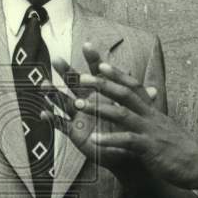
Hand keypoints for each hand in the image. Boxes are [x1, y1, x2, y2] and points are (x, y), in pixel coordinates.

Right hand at [40, 43, 159, 174]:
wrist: (125, 153)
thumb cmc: (127, 129)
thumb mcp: (134, 116)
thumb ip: (139, 103)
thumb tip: (155, 90)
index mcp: (102, 94)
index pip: (96, 73)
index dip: (93, 60)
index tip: (88, 45)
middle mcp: (87, 101)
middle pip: (74, 84)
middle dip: (66, 72)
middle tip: (57, 59)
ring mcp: (79, 115)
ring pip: (63, 101)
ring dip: (53, 94)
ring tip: (43, 85)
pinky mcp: (74, 131)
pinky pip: (60, 124)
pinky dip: (51, 119)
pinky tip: (43, 113)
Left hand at [46, 46, 197, 186]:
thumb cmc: (180, 149)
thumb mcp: (164, 127)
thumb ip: (152, 114)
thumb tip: (149, 101)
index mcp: (153, 111)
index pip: (135, 87)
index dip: (119, 75)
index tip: (103, 64)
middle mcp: (151, 117)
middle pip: (125, 93)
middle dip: (103, 84)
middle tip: (82, 77)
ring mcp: (150, 131)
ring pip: (123, 114)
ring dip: (99, 108)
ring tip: (79, 104)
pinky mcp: (150, 148)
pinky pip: (127, 141)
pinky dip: (109, 139)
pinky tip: (93, 139)